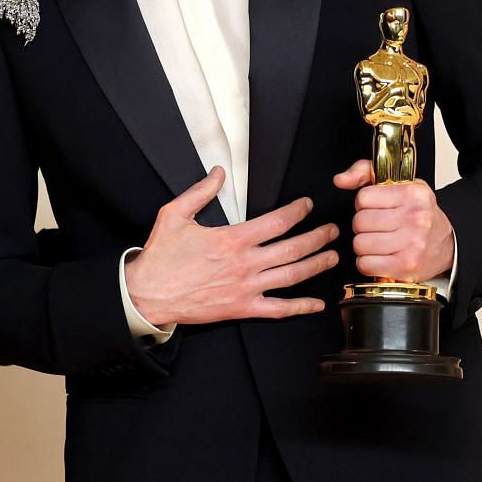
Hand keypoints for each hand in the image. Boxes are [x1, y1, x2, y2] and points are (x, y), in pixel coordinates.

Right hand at [124, 168, 338, 326]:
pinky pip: (278, 309)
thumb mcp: (175, 214)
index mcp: (232, 238)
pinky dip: (301, 306)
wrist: (148, 293)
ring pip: (292, 276)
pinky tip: (317, 302)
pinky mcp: (242, 308)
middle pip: (293, 248)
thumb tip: (218, 172)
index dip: (297, 211)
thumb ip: (201, 192)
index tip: (307, 205)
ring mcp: (246, 288)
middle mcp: (245, 263)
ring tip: (333, 256)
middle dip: (318, 237)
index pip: (277, 221)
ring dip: (317, 264)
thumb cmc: (161, 256)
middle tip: (333, 230)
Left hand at [332, 160, 454, 281]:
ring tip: (380, 242)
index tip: (376, 208)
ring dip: (364, 245)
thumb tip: (340, 180)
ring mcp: (411, 243)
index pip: (363, 197)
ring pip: (360, 244)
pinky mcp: (405, 266)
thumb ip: (365, 173)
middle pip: (359, 222)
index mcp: (412, 194)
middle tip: (378, 227)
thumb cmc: (419, 214)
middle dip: (363, 225)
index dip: (364, 204)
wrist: (447, 244)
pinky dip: (368, 262)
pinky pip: (366, 264)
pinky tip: (380, 257)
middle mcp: (415, 218)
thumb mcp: (400, 185)